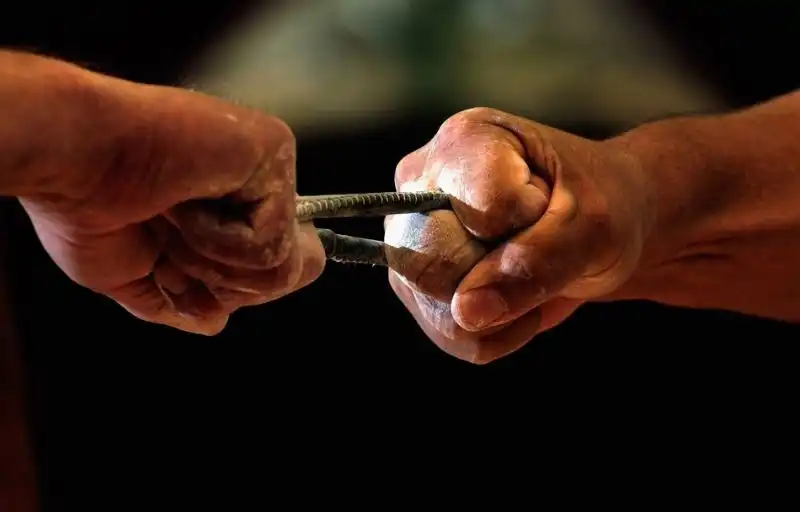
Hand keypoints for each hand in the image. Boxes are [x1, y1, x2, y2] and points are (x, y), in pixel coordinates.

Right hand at [14, 57, 324, 333]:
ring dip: (208, 259)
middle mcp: (256, 185)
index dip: (227, 290)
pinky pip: (269, 242)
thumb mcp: (128, 273)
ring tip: (171, 213)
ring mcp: (270, 166)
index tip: (172, 263)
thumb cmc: (83, 207)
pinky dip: (214, 240)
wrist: (66, 161)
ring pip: (279, 267)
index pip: (272, 272)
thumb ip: (177, 302)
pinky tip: (183, 200)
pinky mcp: (274, 150)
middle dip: (219, 280)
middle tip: (167, 234)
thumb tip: (215, 321)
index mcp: (227, 207)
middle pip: (286, 275)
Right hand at [386, 108, 654, 363]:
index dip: (530, 224)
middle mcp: (420, 183)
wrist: (600, 227)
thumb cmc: (602, 205)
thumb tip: (465, 312)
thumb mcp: (593, 228)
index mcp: (465, 141)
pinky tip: (516, 303)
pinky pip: (446, 333)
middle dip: (503, 276)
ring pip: (436, 308)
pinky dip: (493, 334)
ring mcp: (409, 235)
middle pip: (433, 264)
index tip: (550, 205)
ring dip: (503, 312)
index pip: (483, 213)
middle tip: (537, 247)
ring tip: (530, 277)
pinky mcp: (414, 281)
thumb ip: (533, 263)